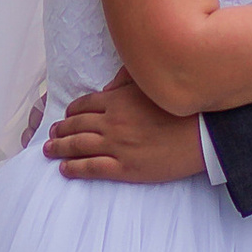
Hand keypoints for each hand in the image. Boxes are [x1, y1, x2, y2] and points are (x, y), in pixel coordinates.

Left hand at [44, 73, 204, 184]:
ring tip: (49, 150)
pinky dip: (74, 168)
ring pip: (78, 146)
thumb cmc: (180, 108)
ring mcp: (116, 146)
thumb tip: (107, 88)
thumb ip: (126, 82)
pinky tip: (64, 169)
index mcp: (117, 101)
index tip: (65, 116)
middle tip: (51, 134)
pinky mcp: (125, 168)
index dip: (71, 112)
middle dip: (60, 130)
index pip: (84, 105)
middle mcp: (111, 123)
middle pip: (76, 125)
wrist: (202, 134)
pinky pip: (91, 168)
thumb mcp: (152, 86)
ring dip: (60, 148)